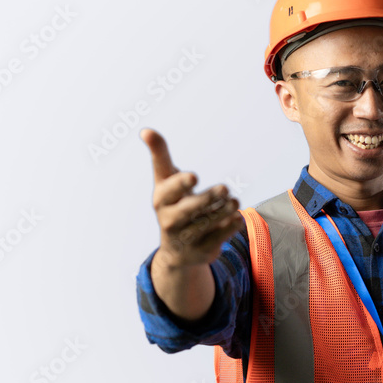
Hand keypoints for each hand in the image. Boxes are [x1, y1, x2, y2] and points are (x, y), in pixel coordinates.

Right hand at [142, 128, 243, 269]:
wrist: (177, 250)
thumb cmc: (173, 204)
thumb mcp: (165, 181)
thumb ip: (160, 156)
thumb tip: (146, 130)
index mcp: (161, 200)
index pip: (168, 192)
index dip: (181, 184)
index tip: (194, 176)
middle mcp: (169, 221)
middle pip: (189, 209)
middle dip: (208, 198)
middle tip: (225, 187)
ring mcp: (185, 239)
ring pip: (206, 224)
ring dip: (223, 211)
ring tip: (234, 201)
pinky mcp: (201, 252)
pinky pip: (218, 239)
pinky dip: (229, 227)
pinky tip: (236, 217)